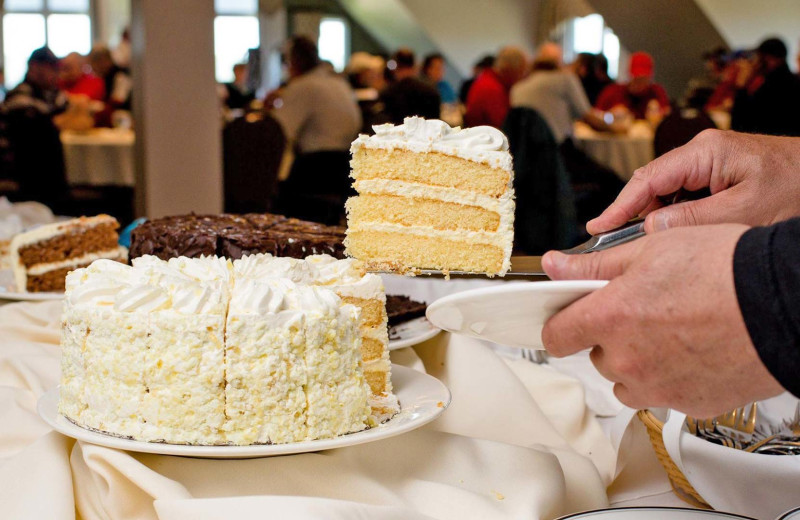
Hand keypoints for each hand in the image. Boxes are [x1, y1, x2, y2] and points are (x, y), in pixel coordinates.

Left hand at [541, 224, 783, 417]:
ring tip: (673, 330)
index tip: (568, 321)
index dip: (560, 325)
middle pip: (596, 356)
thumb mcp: (650, 250)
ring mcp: (658, 387)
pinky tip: (694, 350)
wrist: (783, 304)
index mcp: (610, 318)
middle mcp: (628, 360)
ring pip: (627, 380)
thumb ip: (593, 266)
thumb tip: (555, 266)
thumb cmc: (724, 269)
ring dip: (636, 361)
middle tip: (644, 310)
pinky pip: (662, 394)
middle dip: (610, 336)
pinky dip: (669, 377)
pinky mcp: (688, 405)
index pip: (556, 337)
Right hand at [587, 130, 799, 234]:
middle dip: (631, 212)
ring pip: (666, 189)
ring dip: (654, 215)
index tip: (598, 228)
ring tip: (640, 242)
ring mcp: (711, 160)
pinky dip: (673, 213)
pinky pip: (684, 192)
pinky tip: (671, 233)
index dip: (619, 206)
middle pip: (652, 182)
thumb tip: (652, 228)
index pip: (648, 179)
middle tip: (610, 241)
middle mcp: (704, 150)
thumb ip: (694, 219)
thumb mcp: (745, 212)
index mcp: (706, 151)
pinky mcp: (719, 172)